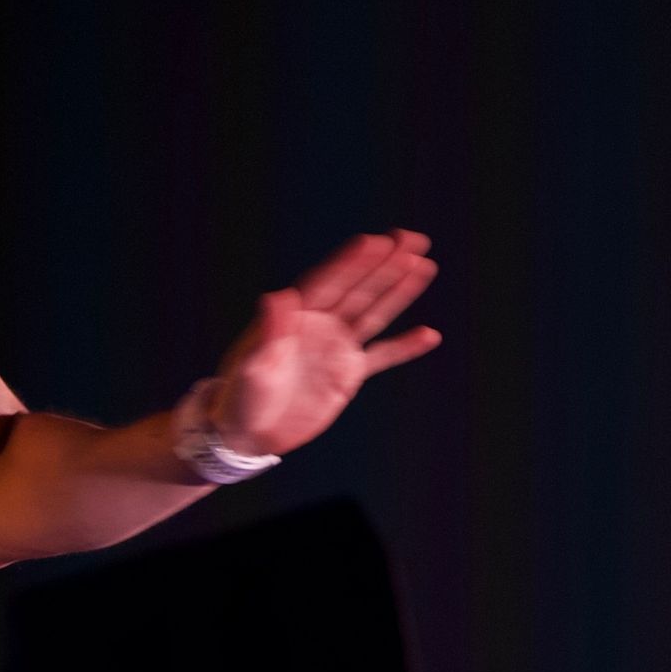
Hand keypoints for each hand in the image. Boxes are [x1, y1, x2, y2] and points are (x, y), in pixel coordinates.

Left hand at [210, 229, 440, 456]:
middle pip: (358, 288)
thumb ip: (270, 331)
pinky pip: (383, 356)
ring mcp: (336, 347)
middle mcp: (320, 325)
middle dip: (385, 264)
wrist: (247, 432)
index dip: (352, 262)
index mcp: (294, 316)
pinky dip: (405, 346)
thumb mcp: (252, 365)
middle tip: (411, 238)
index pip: (329, 282)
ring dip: (399, 290)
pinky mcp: (347, 374)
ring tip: (423, 265)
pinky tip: (430, 335)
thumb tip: (278, 295)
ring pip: (375, 312)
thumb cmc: (240, 396)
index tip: (376, 240)